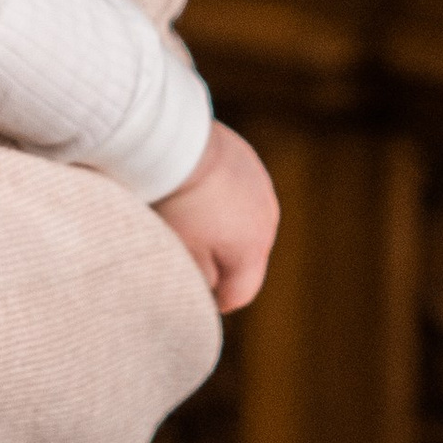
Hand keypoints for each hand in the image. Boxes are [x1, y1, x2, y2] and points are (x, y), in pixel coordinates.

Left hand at [150, 122, 278, 315]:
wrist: (177, 141)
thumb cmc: (176, 203)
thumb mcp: (183, 252)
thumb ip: (201, 278)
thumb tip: (209, 288)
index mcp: (252, 251)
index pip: (241, 293)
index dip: (217, 301)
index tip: (195, 297)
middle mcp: (267, 221)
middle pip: (247, 258)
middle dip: (222, 263)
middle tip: (189, 257)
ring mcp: (262, 189)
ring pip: (247, 223)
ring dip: (226, 228)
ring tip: (192, 219)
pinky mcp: (250, 163)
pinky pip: (242, 192)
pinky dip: (226, 198)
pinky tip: (199, 189)